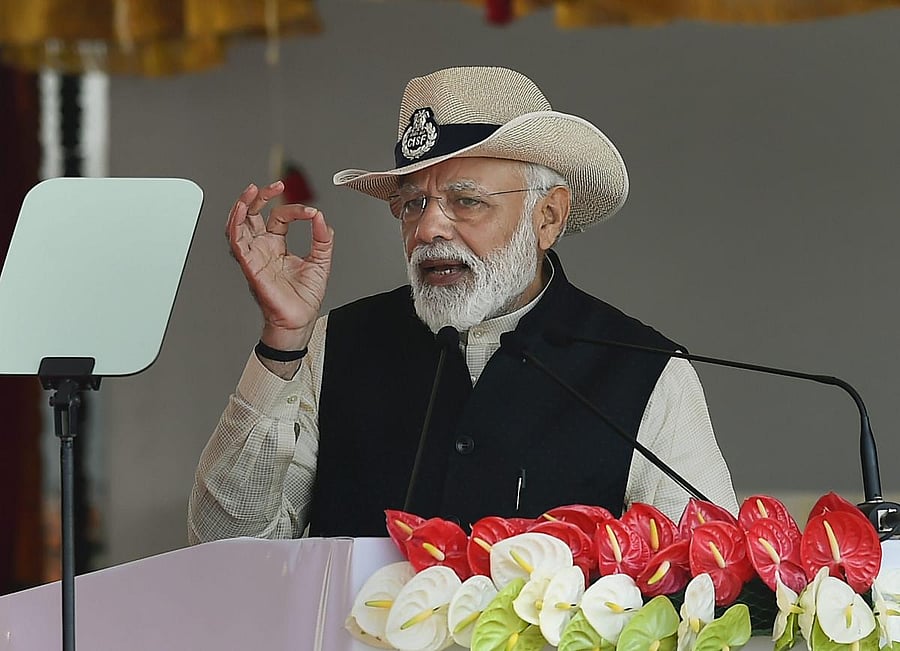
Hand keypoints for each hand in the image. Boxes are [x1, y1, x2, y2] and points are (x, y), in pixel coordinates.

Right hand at [226, 180, 333, 350]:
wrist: (300, 320)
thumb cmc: (304, 297)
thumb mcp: (321, 261)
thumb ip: (323, 238)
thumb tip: (321, 217)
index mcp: (277, 246)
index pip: (279, 217)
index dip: (294, 210)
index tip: (311, 213)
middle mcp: (263, 249)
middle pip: (252, 215)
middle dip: (259, 197)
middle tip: (274, 185)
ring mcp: (254, 256)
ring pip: (238, 225)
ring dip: (242, 206)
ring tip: (251, 191)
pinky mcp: (250, 266)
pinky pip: (237, 242)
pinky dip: (236, 225)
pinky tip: (242, 211)